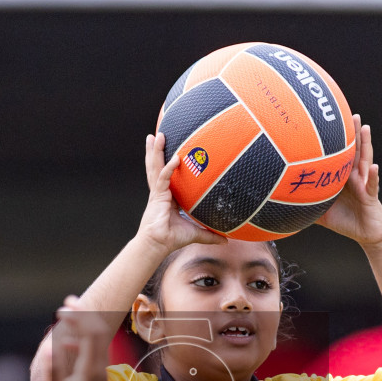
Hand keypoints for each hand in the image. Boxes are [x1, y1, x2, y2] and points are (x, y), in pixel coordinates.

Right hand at [38, 297, 109, 380]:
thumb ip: (52, 369)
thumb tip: (50, 346)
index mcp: (91, 371)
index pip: (91, 334)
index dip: (80, 316)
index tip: (64, 306)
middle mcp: (100, 370)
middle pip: (99, 333)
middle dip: (84, 315)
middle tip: (66, 303)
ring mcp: (101, 373)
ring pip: (98, 340)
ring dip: (84, 325)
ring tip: (66, 316)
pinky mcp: (97, 376)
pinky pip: (94, 350)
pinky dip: (82, 339)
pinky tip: (67, 342)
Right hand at [137, 133, 226, 254]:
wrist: (158, 245)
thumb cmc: (172, 239)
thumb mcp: (195, 234)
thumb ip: (209, 235)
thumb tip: (226, 241)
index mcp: (167, 197)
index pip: (166, 175)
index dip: (166, 163)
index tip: (170, 151)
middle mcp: (160, 192)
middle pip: (156, 166)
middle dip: (155, 151)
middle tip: (156, 135)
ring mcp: (157, 193)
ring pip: (155, 167)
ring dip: (156, 151)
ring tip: (156, 136)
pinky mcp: (158, 197)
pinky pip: (163, 178)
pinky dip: (169, 168)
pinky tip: (175, 158)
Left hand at [316, 118, 381, 247]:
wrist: (365, 235)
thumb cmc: (344, 220)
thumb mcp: (321, 212)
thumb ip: (305, 205)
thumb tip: (282, 203)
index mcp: (343, 176)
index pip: (341, 154)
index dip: (338, 139)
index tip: (331, 122)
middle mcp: (355, 176)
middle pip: (354, 150)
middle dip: (353, 132)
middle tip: (350, 114)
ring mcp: (364, 183)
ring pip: (365, 160)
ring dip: (366, 144)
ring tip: (365, 128)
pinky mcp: (371, 196)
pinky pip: (372, 185)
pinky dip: (374, 177)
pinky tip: (374, 168)